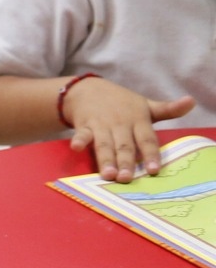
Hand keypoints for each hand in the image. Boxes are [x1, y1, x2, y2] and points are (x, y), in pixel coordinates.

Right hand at [64, 78, 193, 181]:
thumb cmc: (121, 103)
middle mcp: (120, 123)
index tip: (153, 170)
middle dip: (126, 162)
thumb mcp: (145, 105)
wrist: (87, 90)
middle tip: (127, 178)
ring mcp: (101, 124)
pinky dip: (78, 140)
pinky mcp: (84, 125)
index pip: (147, 139)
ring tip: (108, 175)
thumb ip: (168, 109)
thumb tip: (191, 102)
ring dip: (106, 159)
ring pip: (105, 144)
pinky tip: (76, 147)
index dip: (150, 154)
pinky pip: (82, 134)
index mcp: (138, 120)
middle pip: (124, 145)